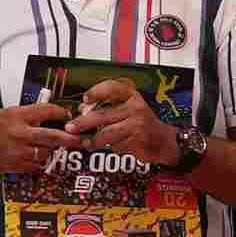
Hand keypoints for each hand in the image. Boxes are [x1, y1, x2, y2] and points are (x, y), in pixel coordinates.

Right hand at [0, 100, 73, 175]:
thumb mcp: (7, 114)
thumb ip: (28, 115)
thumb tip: (52, 116)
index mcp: (16, 115)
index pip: (47, 111)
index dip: (61, 113)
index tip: (68, 115)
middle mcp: (18, 133)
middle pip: (53, 136)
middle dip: (71, 138)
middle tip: (83, 140)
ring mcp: (17, 151)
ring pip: (46, 152)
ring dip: (51, 150)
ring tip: (47, 147)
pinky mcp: (15, 165)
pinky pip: (36, 164)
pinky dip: (39, 161)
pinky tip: (33, 156)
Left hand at [65, 78, 183, 167]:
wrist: (165, 140)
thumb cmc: (141, 123)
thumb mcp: (127, 108)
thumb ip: (106, 108)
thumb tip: (82, 110)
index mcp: (132, 96)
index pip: (112, 88)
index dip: (96, 92)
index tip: (84, 99)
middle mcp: (135, 108)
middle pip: (103, 115)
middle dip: (83, 123)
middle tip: (70, 128)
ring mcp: (137, 124)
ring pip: (106, 133)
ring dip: (93, 140)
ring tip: (86, 142)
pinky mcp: (138, 140)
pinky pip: (116, 145)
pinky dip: (109, 147)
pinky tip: (108, 147)